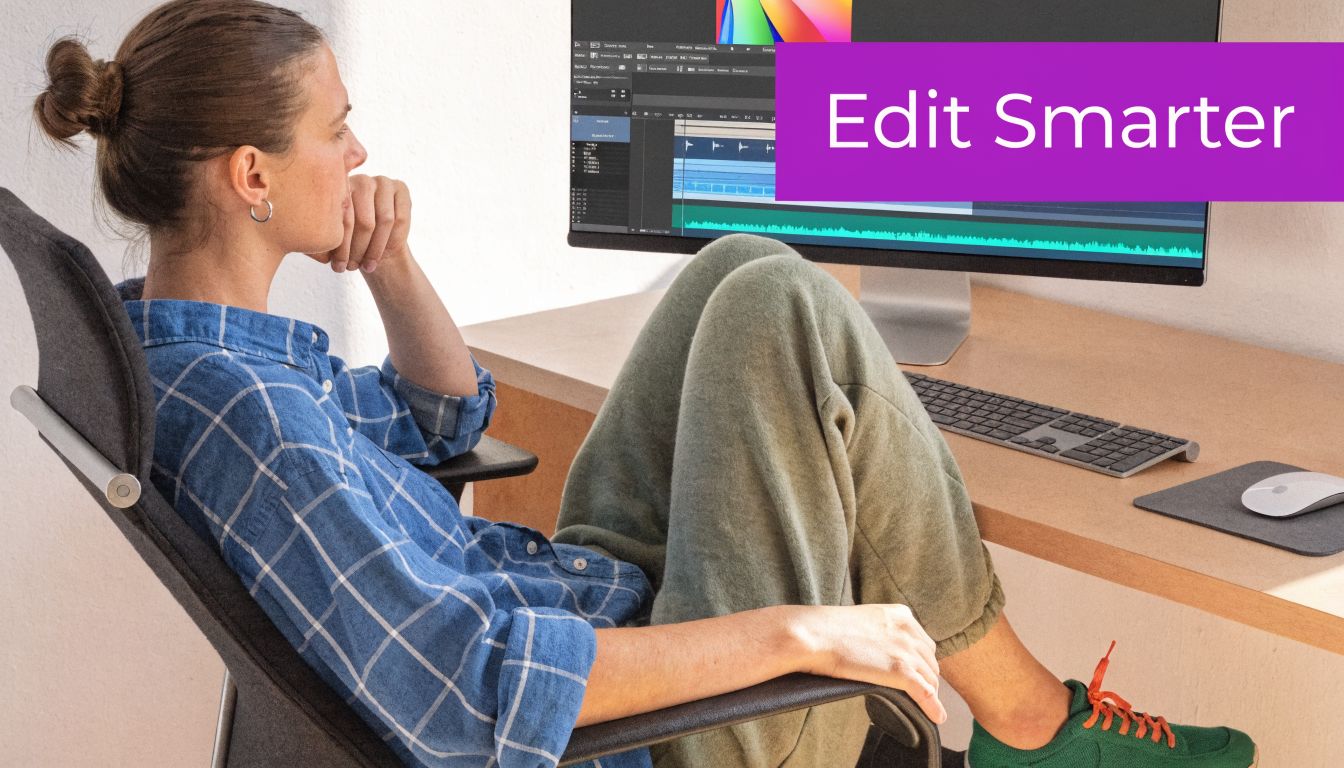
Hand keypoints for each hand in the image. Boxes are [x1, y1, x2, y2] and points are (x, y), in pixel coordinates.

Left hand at [315, 174, 410, 273]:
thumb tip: (307, 243)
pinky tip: (381, 256)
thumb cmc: (345, 241)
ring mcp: (383, 181)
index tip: (336, 266)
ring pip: (384, 221)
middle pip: (364, 221)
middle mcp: (360, 179)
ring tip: (365, 267)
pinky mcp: (401, 189)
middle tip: (350, 269)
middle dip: (357, 249)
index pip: (341, 218)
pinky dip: (391, 242)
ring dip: (375, 249)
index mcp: (337, 186)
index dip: (341, 246)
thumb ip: (319, 233)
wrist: (373, 244)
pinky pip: (400, 220)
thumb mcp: (328, 237)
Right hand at [788, 604, 946, 723]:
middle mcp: (908, 630)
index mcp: (900, 614)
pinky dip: (933, 707)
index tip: (914, 672)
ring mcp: (906, 651)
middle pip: (930, 660)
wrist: (813, 635)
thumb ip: (878, 633)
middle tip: (917, 690)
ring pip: (931, 678)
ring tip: (924, 705)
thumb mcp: (861, 621)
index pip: (923, 642)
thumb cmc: (825, 630)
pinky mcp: (900, 671)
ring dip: (928, 692)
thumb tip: (879, 651)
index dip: (919, 660)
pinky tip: (937, 717)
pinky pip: (926, 693)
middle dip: (925, 676)